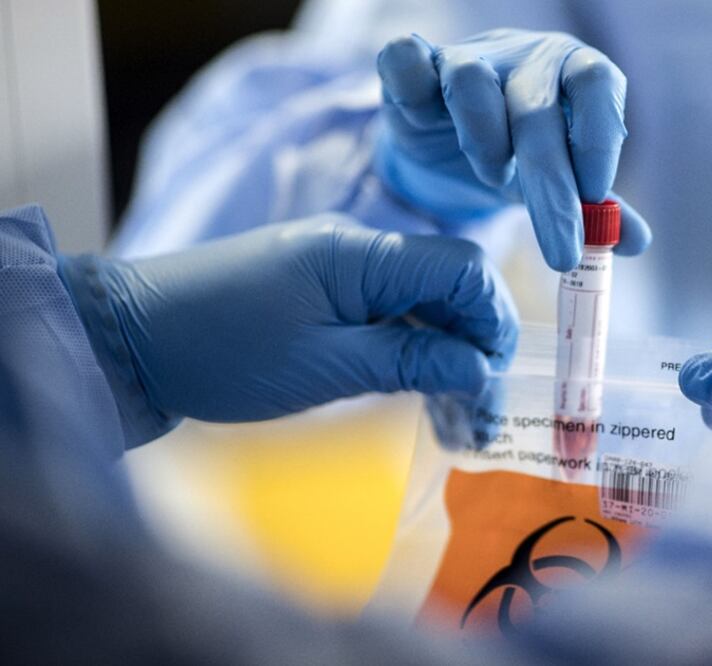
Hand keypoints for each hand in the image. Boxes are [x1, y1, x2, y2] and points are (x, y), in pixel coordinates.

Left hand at [61, 214, 517, 445]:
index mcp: (362, 253)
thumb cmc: (222, 353)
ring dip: (446, 360)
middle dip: (476, 351)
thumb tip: (482, 369)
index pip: (462, 269)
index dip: (492, 322)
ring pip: (422, 308)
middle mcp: (360, 250)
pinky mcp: (324, 295)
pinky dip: (411, 355)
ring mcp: (341, 271)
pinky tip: (421, 400)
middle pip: (449, 289)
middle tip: (482, 421)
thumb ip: (410, 360)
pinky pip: (387, 317)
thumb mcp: (324, 366)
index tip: (495, 381)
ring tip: (459, 426)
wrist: (132, 339)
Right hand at [375, 29, 651, 270]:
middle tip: (561, 252)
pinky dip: (411, 81)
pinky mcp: (414, 64)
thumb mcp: (564, 183)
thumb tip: (635, 241)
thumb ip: (600, 209)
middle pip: (536, 109)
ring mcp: (465, 56)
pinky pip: (404, 56)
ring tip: (493, 176)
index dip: (598, 138)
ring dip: (483, 140)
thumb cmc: (521, 156)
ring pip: (470, 80)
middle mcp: (524, 57)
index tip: (594, 198)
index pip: (596, 83)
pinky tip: (424, 119)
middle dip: (551, 186)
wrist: (452, 141)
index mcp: (572, 72)